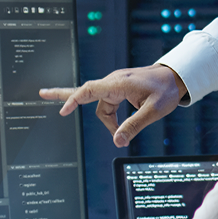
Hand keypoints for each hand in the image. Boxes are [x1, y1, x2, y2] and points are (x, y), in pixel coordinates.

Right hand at [39, 64, 187, 147]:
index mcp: (119, 84)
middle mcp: (114, 82)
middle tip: (42, 93)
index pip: (89, 90)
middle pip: (86, 93)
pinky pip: (108, 103)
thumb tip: (118, 142)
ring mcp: (116, 84)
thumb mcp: (153, 111)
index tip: (62, 110)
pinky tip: (115, 126)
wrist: (175, 76)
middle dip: (65, 96)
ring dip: (108, 122)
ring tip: (121, 135)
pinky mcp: (120, 88)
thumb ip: (134, 126)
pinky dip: (109, 116)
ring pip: (102, 106)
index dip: (73, 100)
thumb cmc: (166, 90)